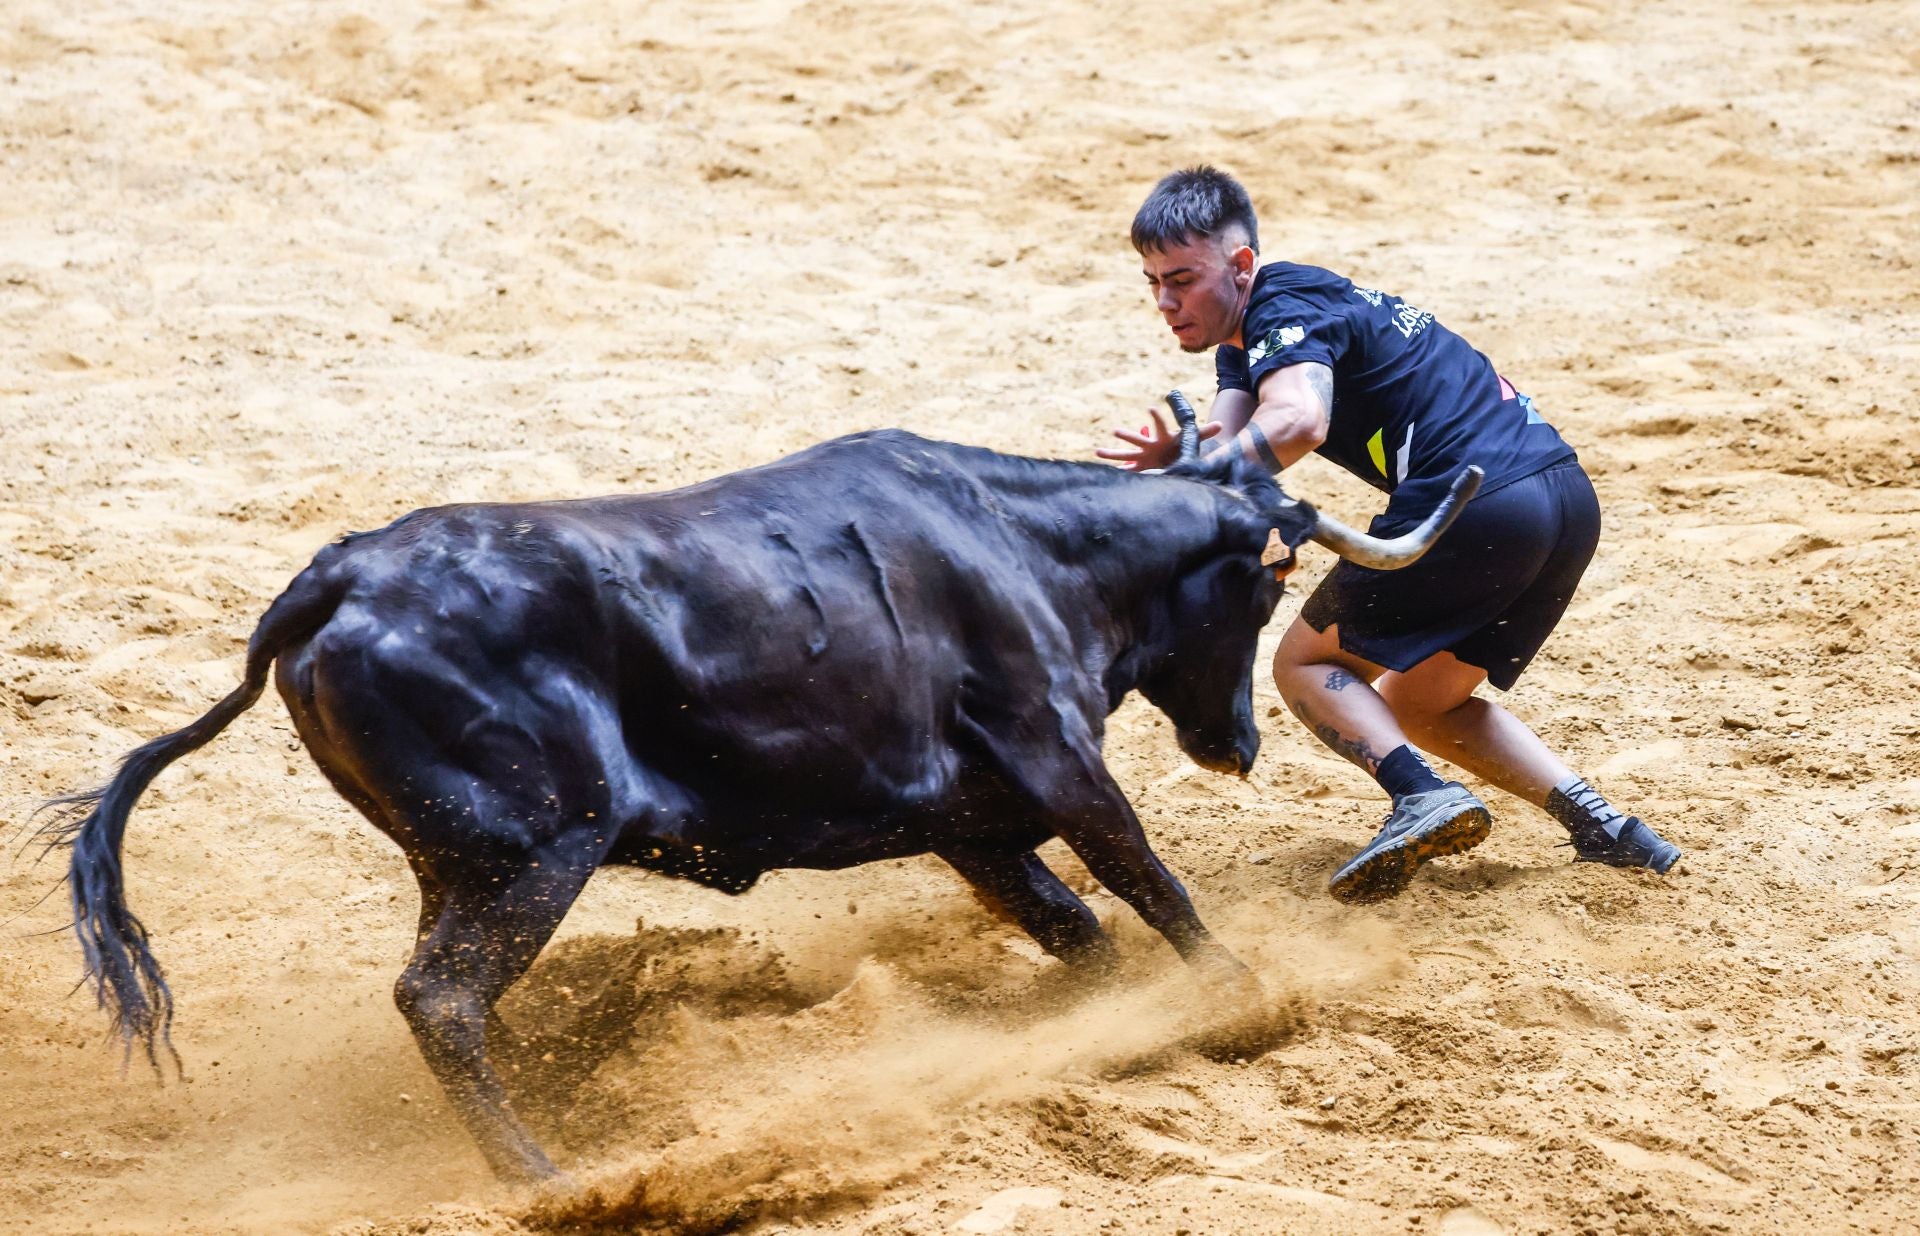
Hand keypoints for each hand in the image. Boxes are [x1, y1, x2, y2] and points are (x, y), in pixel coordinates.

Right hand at [1095, 408, 1223, 471]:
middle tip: (1115, 431)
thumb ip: (1203, 432)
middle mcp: (1150, 445)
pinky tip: (1106, 476)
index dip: (1156, 418)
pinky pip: (1127, 470)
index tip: (1151, 408)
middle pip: (1137, 439)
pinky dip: (1118, 473)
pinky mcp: (1140, 467)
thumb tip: (1221, 424)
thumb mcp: (1192, 441)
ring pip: (1125, 454)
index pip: (1160, 426)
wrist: (1173, 458)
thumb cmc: (1181, 446)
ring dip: (1112, 453)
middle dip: (1127, 435)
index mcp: (1162, 437)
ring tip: (1097, 452)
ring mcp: (1143, 456)